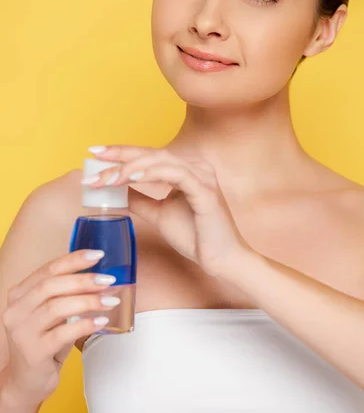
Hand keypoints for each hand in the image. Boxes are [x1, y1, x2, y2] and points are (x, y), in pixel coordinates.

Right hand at [2, 250, 118, 404]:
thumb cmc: (45, 341)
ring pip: (56, 307)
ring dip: (88, 301)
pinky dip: (85, 325)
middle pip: (51, 286)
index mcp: (19, 294)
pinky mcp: (33, 353)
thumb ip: (66, 294)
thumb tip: (100, 275)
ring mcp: (21, 332)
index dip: (74, 260)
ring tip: (111, 300)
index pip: (48, 270)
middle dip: (83, 280)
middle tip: (108, 280)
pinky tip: (102, 321)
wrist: (26, 382)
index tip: (98, 255)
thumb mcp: (52, 313)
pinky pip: (62, 334)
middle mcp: (16, 311)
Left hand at [85, 145, 251, 276]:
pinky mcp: (205, 190)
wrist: (220, 260)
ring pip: (161, 160)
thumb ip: (140, 199)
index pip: (148, 155)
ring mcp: (202, 176)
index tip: (95, 153)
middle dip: (120, 156)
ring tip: (108, 177)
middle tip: (94, 159)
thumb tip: (116, 189)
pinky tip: (132, 176)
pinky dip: (152, 172)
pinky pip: (176, 174)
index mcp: (185, 169)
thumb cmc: (195, 236)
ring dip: (131, 166)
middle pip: (152, 152)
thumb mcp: (158, 214)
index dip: (121, 152)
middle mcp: (195, 166)